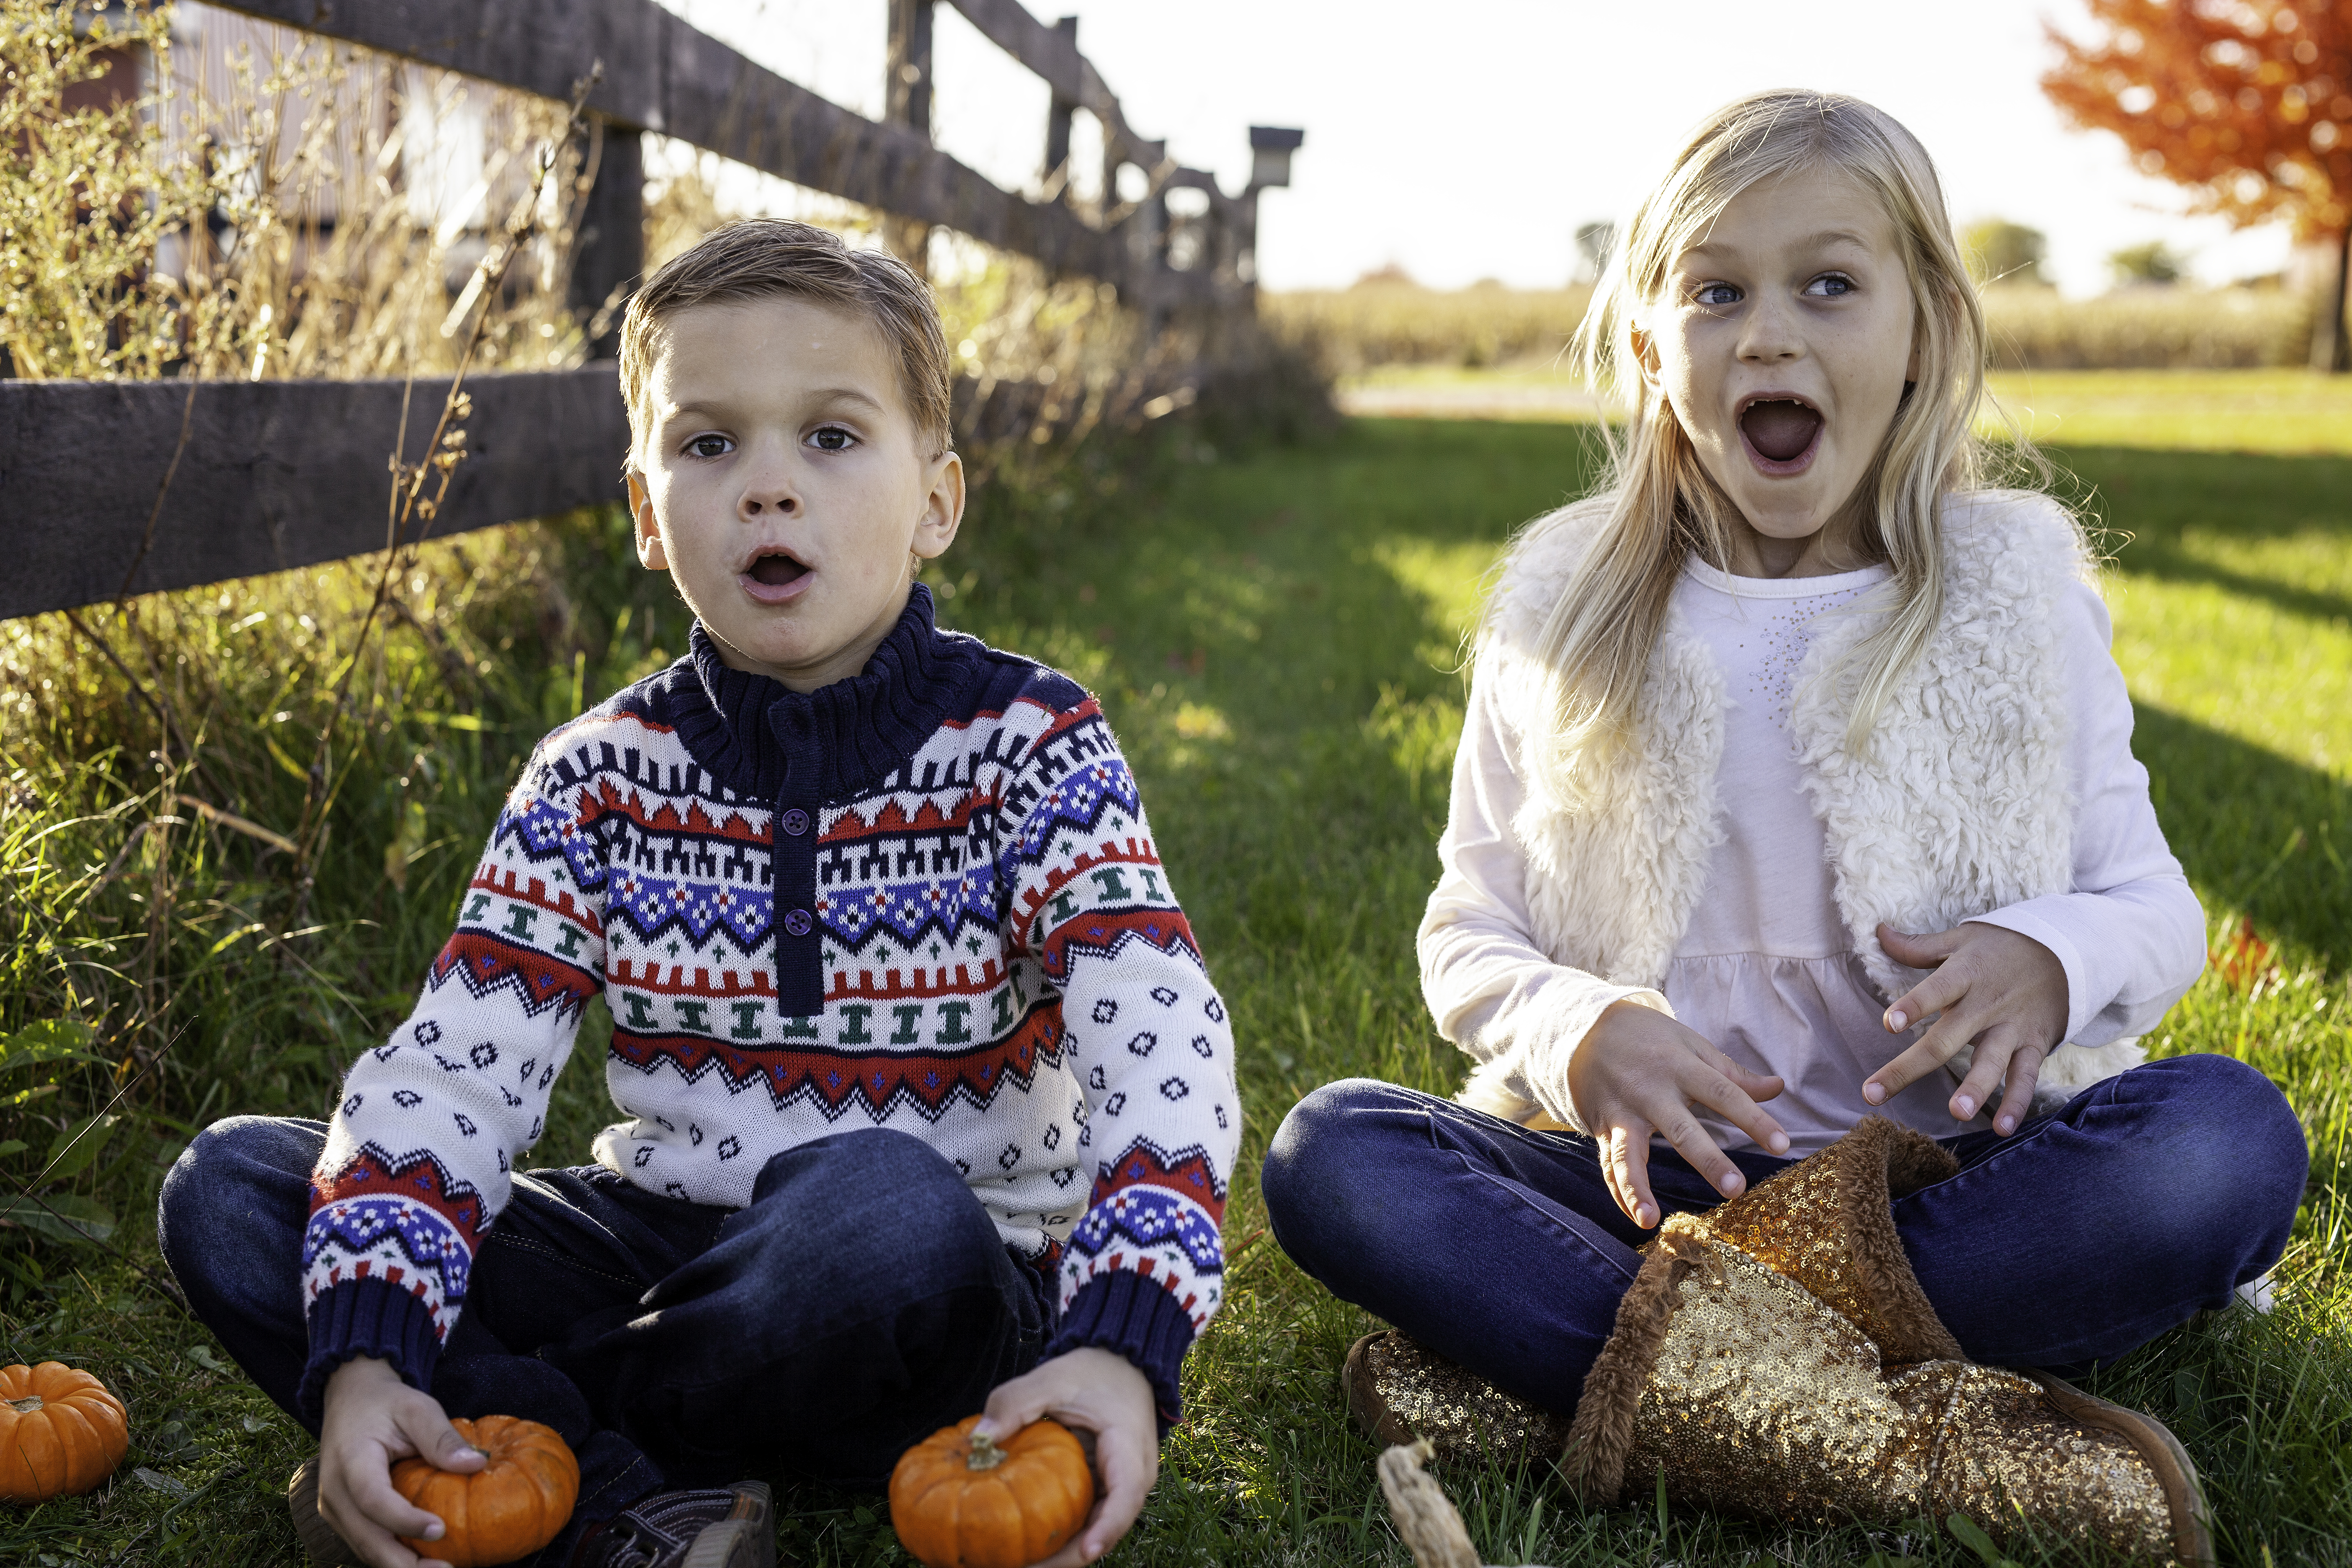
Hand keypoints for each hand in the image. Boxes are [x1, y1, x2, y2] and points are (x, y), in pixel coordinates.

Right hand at [317, 1356, 485, 1567]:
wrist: (350, 1400)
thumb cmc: (387, 1403)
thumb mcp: (417, 1408)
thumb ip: (442, 1436)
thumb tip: (477, 1464)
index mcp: (350, 1461)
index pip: (373, 1500)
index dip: (405, 1521)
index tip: (441, 1530)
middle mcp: (334, 1492)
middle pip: (366, 1539)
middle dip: (404, 1564)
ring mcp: (334, 1509)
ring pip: (365, 1548)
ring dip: (401, 1565)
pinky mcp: (344, 1517)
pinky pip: (367, 1543)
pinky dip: (394, 1555)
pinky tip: (426, 1560)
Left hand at [974, 1347, 1155, 1565]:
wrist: (1120, 1366)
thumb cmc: (1091, 1372)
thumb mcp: (1053, 1378)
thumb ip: (1016, 1401)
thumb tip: (980, 1437)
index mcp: (1129, 1450)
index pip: (1125, 1498)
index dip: (1106, 1529)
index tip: (1084, 1552)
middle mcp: (1132, 1478)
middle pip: (1107, 1529)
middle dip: (1069, 1557)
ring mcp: (1119, 1488)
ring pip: (1095, 1533)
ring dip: (1061, 1553)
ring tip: (1015, 1564)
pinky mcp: (1104, 1491)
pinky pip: (1085, 1522)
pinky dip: (1059, 1537)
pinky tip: (1021, 1549)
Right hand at [1565, 998, 1788, 1230]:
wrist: (1586, 1028)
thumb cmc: (1650, 1039)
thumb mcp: (1691, 1045)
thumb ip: (1733, 1073)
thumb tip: (1779, 1087)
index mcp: (1680, 1066)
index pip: (1723, 1093)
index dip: (1753, 1119)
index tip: (1782, 1145)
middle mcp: (1650, 1091)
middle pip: (1682, 1129)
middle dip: (1708, 1160)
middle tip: (1737, 1189)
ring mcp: (1623, 1112)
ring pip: (1629, 1154)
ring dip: (1637, 1188)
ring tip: (1650, 1219)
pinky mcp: (1603, 1127)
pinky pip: (1609, 1164)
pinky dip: (1621, 1192)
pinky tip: (1637, 1218)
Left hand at [1865, 921, 2068, 1135]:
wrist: (2067, 951)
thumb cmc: (2002, 946)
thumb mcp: (1961, 939)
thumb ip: (1918, 946)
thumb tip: (1878, 931)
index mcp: (1965, 974)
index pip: (1936, 989)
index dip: (1914, 1005)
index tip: (1888, 1024)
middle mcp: (1986, 1004)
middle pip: (1946, 1039)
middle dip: (1908, 1068)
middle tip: (1872, 1093)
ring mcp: (2011, 1028)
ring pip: (1991, 1062)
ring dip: (1975, 1089)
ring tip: (1957, 1113)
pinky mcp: (2034, 1044)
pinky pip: (2026, 1077)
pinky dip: (2016, 1103)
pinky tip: (2002, 1129)